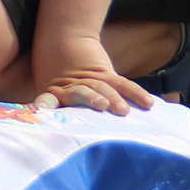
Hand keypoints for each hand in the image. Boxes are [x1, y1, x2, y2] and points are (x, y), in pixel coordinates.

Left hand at [29, 29, 153, 115]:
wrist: (64, 37)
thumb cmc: (55, 76)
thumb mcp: (49, 93)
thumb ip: (58, 116)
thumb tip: (61, 152)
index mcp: (54, 93)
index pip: (48, 101)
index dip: (45, 104)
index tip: (41, 108)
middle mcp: (71, 86)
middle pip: (80, 92)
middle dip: (90, 99)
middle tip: (101, 107)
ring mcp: (89, 78)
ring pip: (103, 86)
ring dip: (114, 98)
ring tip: (123, 111)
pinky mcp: (104, 72)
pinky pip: (122, 82)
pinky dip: (135, 93)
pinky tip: (148, 103)